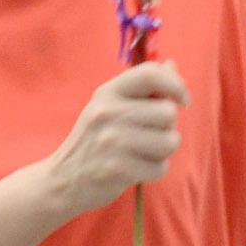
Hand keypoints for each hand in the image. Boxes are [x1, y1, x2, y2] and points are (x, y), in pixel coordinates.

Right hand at [44, 64, 187, 217]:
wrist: (62, 180)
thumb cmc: (94, 141)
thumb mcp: (109, 106)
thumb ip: (142, 87)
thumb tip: (172, 66)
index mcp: (108, 92)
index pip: (150, 74)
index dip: (176, 84)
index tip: (182, 101)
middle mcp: (108, 112)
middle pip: (168, 112)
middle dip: (168, 128)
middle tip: (150, 137)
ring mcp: (111, 141)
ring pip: (169, 141)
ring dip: (163, 152)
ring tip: (142, 154)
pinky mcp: (117, 169)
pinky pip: (160, 168)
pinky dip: (154, 172)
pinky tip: (136, 170)